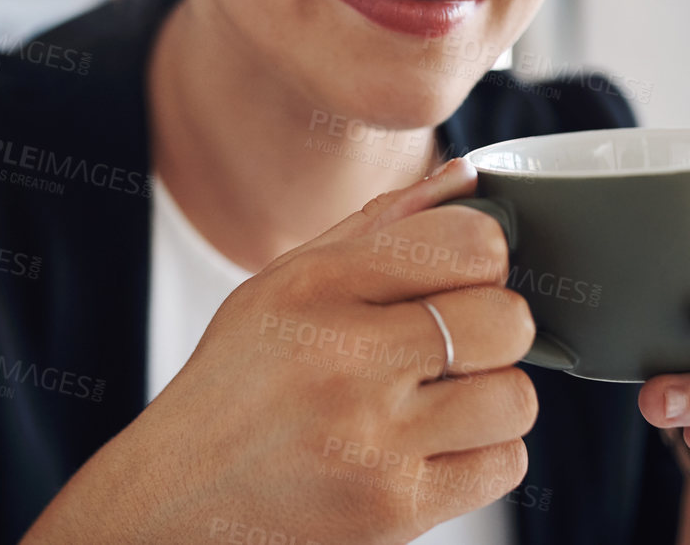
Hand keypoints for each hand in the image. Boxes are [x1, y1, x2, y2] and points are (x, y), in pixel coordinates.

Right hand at [21, 157, 536, 544]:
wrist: (174, 499)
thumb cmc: (238, 383)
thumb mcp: (283, 283)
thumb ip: (380, 225)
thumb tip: (469, 179)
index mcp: (317, 285)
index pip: (470, 243)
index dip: (486, 255)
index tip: (466, 275)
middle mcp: (345, 358)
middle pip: (507, 321)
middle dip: (497, 328)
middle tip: (456, 344)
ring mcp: (372, 439)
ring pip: (515, 398)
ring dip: (492, 398)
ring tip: (442, 400)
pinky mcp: (393, 509)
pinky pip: (503, 465)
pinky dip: (483, 456)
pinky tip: (432, 447)